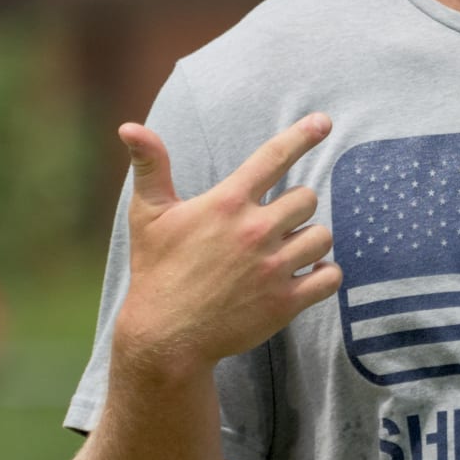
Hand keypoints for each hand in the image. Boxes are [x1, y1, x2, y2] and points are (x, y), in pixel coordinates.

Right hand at [113, 113, 341, 374]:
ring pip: (322, 236)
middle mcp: (254, 231)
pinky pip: (330, 277)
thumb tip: (129, 126)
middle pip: (307, 198)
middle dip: (295, 208)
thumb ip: (150, 166)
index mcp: (227, 204)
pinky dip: (325, 274)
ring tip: (286, 251)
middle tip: (272, 225)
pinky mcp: (285, 302)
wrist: (165, 338)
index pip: (274, 157)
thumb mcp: (148, 215)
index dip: (302, 135)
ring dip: (310, 241)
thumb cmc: (156, 271)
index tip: (324, 121)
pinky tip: (307, 275)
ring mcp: (272, 268)